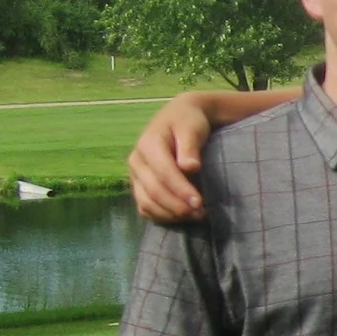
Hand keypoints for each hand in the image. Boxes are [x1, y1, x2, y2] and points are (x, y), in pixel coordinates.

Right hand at [130, 94, 214, 222]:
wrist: (180, 118)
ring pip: (146, 203)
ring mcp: (135, 175)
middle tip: (201, 213)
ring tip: (195, 216)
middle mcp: (136, 161)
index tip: (199, 202)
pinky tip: (182, 217)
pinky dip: (162, 216)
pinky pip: (145, 207)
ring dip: (170, 214)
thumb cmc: (188, 122)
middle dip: (177, 205)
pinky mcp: (139, 186)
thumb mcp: (191, 127)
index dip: (180, 190)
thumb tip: (190, 167)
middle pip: (153, 191)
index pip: (162, 172)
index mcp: (147, 144)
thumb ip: (190, 146)